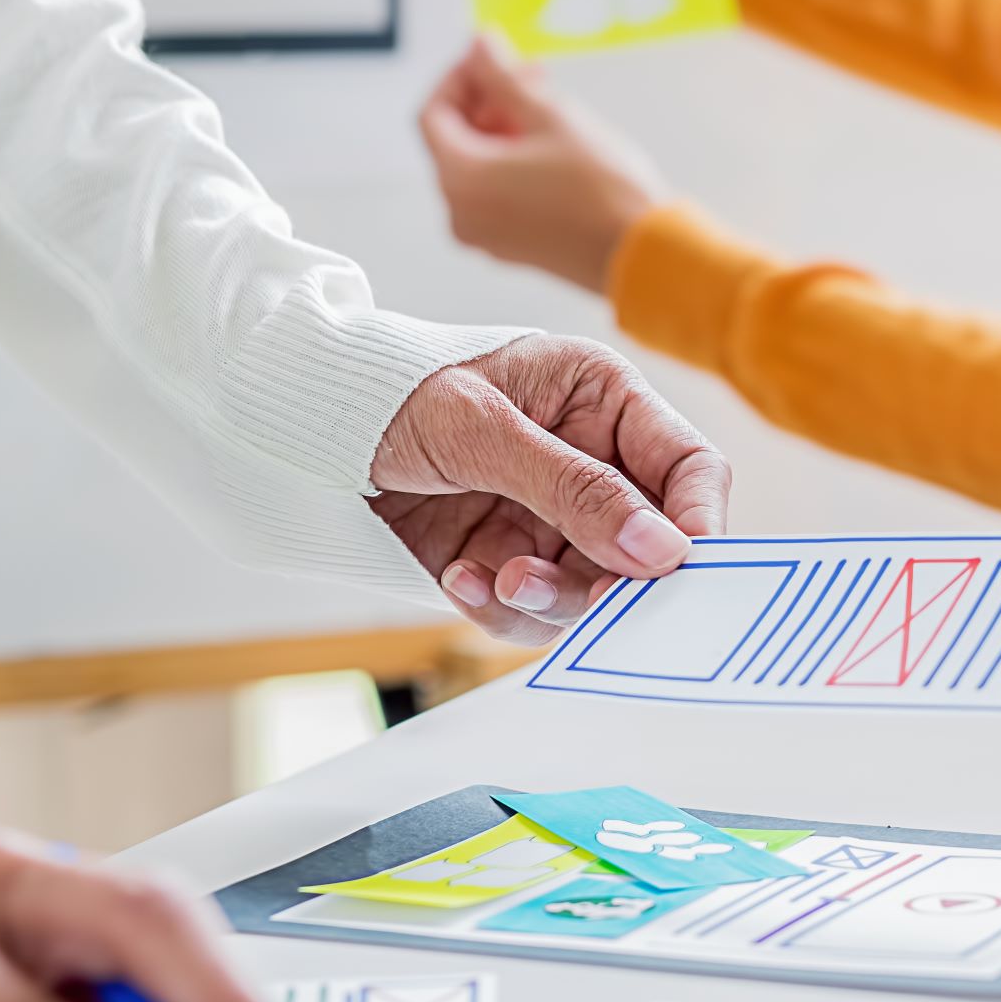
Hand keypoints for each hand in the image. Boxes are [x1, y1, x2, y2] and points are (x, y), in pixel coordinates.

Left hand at [372, 334, 725, 641]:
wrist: (300, 428)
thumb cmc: (393, 390)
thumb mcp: (484, 428)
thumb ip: (575, 489)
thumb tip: (662, 548)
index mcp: (603, 400)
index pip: (688, 466)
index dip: (700, 519)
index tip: (686, 569)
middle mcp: (590, 464)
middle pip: (647, 545)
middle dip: (613, 577)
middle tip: (584, 597)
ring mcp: (550, 518)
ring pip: (593, 589)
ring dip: (548, 597)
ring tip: (497, 579)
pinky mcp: (508, 561)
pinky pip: (531, 611)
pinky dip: (497, 606)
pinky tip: (457, 574)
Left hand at [419, 39, 665, 296]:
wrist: (645, 253)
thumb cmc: (603, 188)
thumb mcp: (550, 115)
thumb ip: (504, 76)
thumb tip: (479, 45)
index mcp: (460, 179)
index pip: (434, 113)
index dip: (459, 76)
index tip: (491, 56)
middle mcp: (461, 213)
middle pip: (455, 140)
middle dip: (488, 100)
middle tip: (532, 74)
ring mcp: (485, 235)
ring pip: (478, 166)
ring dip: (503, 129)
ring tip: (550, 106)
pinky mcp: (511, 246)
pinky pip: (495, 193)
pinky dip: (512, 162)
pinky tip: (552, 144)